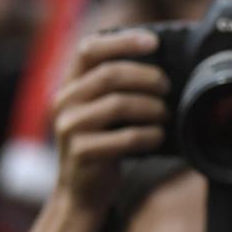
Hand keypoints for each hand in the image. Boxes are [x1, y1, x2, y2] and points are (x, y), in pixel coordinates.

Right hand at [51, 29, 167, 210]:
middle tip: (167, 86)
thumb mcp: (105, 111)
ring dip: (152, 107)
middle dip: (146, 77)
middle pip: (109, 74)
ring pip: (118, 104)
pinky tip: (158, 137)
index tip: (154, 41)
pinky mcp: (81, 152)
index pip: (89, 49)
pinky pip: (125, 138)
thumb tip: (164, 67)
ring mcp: (69, 127)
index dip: (122, 41)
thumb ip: (120, 88)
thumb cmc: (105, 143)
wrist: (83, 190)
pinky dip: (149, 135)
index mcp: (70, 85)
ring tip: (166, 115)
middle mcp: (64, 101)